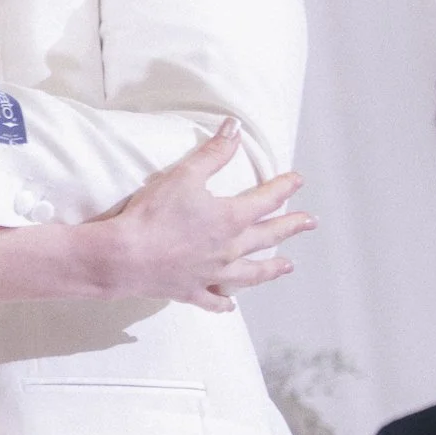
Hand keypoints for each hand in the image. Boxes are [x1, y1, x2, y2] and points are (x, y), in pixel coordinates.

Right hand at [101, 119, 314, 309]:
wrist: (126, 256)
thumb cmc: (153, 214)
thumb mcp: (184, 176)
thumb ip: (213, 153)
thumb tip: (235, 128)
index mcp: (230, 218)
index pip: (266, 199)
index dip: (284, 188)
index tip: (298, 181)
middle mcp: (229, 249)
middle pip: (268, 236)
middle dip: (291, 227)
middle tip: (309, 222)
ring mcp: (213, 274)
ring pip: (251, 273)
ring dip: (271, 269)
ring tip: (287, 266)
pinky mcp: (191, 290)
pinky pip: (214, 301)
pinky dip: (224, 304)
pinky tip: (230, 306)